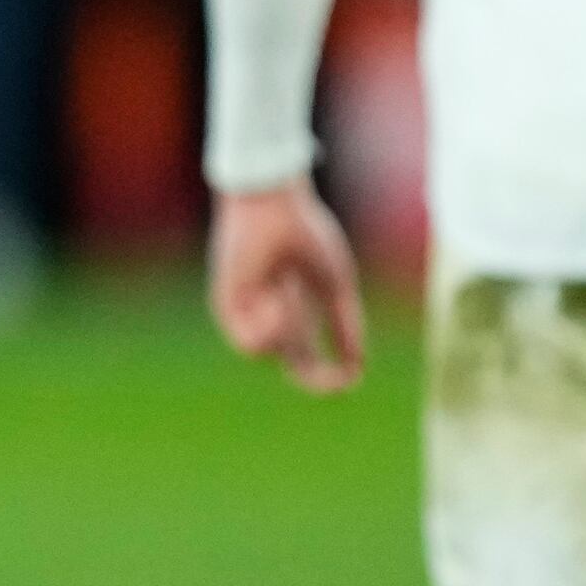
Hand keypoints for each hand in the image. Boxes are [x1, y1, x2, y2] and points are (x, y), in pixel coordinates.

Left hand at [210, 181, 365, 392]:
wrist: (274, 206)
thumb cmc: (306, 235)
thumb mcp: (335, 286)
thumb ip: (345, 326)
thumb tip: (358, 364)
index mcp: (297, 312)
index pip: (308, 360)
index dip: (329, 376)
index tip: (352, 378)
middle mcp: (271, 318)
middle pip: (294, 363)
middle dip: (317, 375)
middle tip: (341, 376)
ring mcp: (248, 314)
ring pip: (276, 352)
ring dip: (291, 327)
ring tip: (288, 289)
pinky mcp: (227, 308)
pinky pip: (253, 344)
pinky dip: (273, 325)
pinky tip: (276, 295)